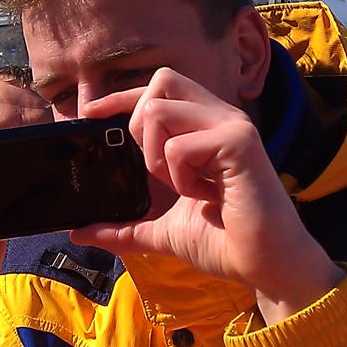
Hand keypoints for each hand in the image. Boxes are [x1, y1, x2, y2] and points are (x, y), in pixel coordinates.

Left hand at [73, 69, 342, 323]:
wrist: (267, 266)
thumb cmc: (226, 242)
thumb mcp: (163, 231)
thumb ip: (125, 227)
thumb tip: (79, 231)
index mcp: (206, 127)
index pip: (160, 88)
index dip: (122, 95)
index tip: (90, 113)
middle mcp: (221, 117)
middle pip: (162, 80)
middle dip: (139, 122)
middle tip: (155, 169)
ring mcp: (232, 126)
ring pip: (160, 109)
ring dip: (156, 156)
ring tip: (185, 187)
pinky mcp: (238, 143)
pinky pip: (179, 146)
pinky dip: (180, 177)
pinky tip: (206, 196)